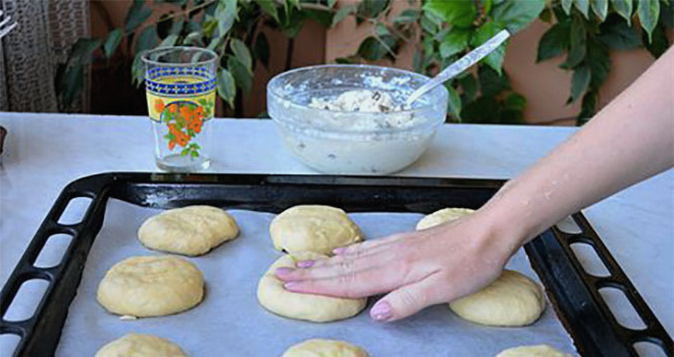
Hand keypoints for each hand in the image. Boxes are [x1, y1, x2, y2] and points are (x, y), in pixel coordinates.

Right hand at [275, 209, 520, 321]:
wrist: (489, 231)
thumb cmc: (471, 262)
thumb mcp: (442, 289)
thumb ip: (406, 301)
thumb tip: (374, 312)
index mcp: (395, 270)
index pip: (347, 282)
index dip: (316, 286)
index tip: (289, 285)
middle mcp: (389, 256)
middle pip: (341, 267)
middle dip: (309, 273)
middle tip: (281, 274)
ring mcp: (396, 246)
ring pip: (351, 257)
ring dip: (323, 263)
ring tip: (302, 264)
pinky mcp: (405, 242)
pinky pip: (368, 247)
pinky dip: (349, 252)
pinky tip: (342, 252)